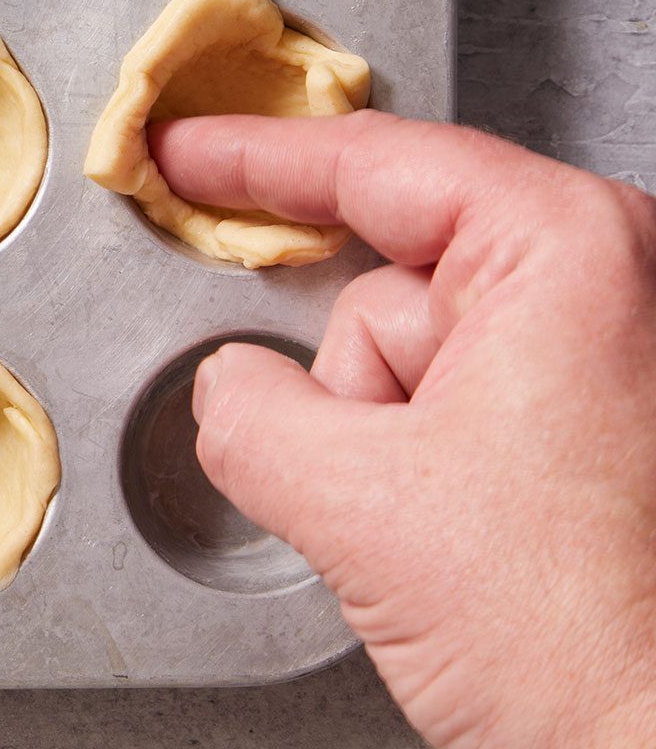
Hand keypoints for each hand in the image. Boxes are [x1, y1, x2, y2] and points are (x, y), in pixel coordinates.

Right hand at [151, 110, 655, 748]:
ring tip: (445, 529)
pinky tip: (464, 538)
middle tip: (376, 470)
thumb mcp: (357, 506)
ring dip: (385, 439)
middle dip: (350, 377)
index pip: (376, 163)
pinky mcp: (597, 426)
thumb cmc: (591, 644)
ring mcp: (610, 357)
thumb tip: (228, 385)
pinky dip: (420, 463)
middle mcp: (612, 283)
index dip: (255, 156)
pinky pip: (449, 404)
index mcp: (570, 252)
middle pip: (385, 278)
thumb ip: (244, 412)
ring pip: (407, 354)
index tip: (185, 151)